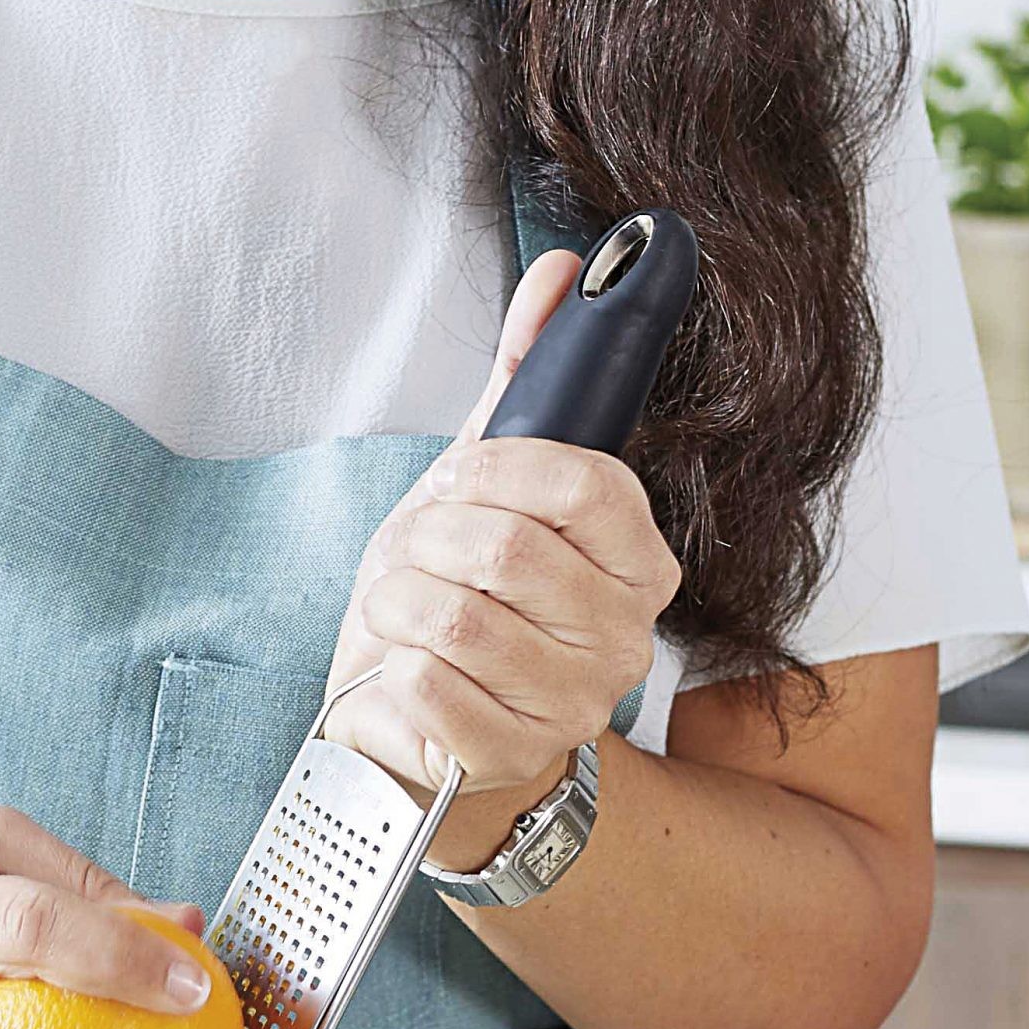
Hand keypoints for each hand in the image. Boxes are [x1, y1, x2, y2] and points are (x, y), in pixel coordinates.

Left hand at [322, 248, 681, 856]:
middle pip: (510, 548)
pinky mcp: (508, 758)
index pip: (588, 482)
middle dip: (433, 535)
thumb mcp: (483, 478)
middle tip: (422, 547)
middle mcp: (624, 636)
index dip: (502, 466)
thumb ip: (528, 374)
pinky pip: (427, 685)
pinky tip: (406, 666)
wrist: (409, 710)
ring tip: (406, 603)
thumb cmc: (455, 588)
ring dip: (401, 596)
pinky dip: (392, 664)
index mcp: (637, 558)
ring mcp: (573, 705)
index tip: (462, 473)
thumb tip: (564, 270)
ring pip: (458, 615)